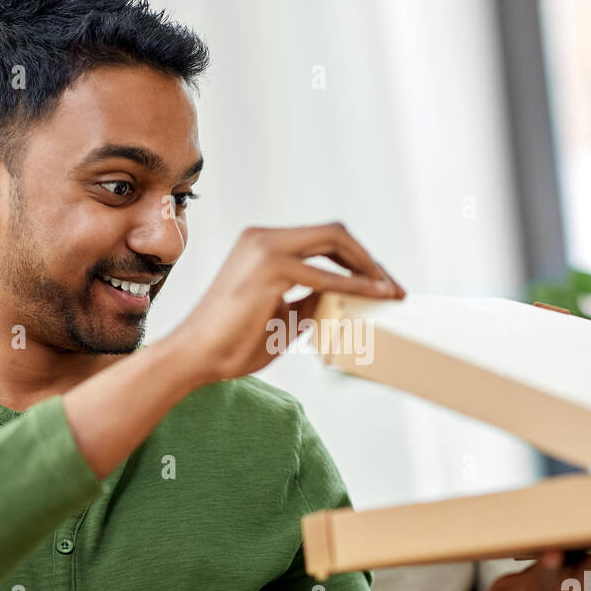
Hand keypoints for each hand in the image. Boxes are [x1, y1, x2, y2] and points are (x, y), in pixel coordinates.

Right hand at [167, 222, 404, 384]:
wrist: (195, 357)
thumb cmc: (233, 342)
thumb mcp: (285, 316)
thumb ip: (314, 300)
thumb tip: (351, 297)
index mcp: (263, 244)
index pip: (323, 239)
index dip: (358, 259)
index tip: (383, 284)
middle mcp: (263, 237)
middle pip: (335, 233)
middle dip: (370, 259)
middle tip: (395, 288)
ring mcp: (264, 248)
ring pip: (335, 241)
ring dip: (369, 267)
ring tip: (390, 292)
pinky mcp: (268, 268)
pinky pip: (324, 274)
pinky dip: (354, 285)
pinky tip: (373, 296)